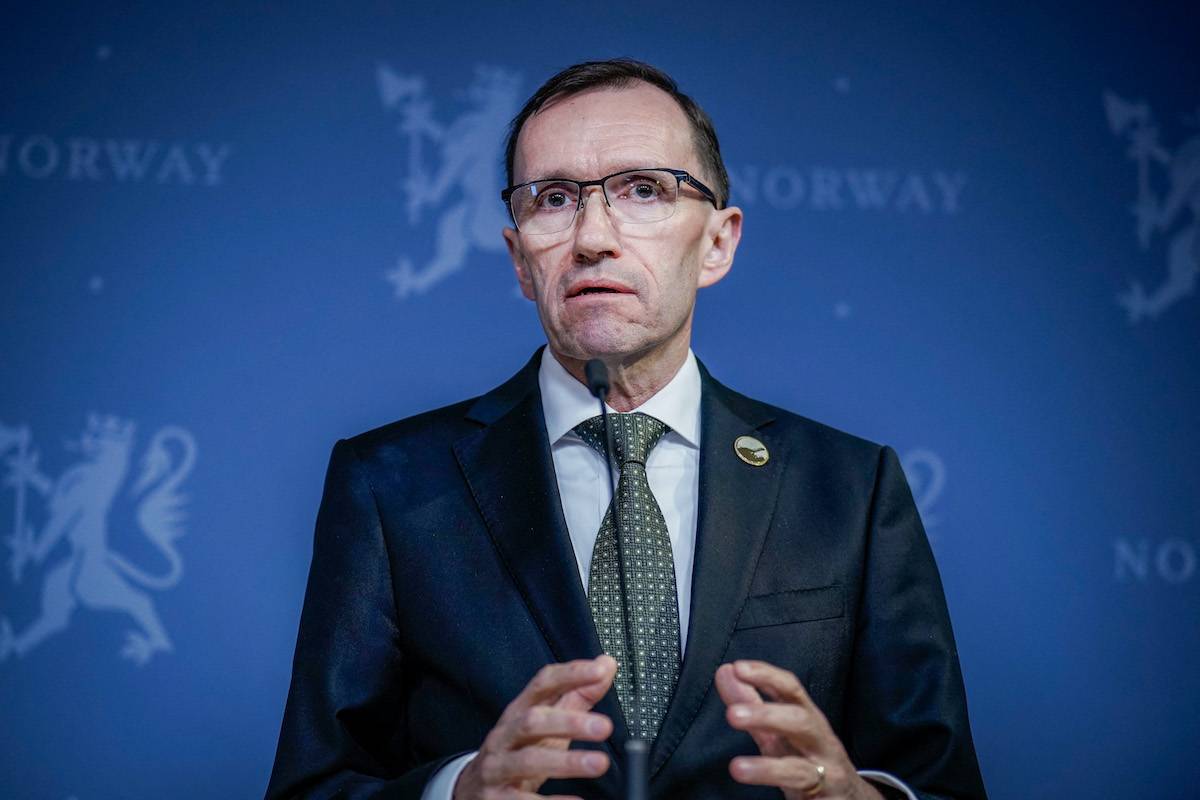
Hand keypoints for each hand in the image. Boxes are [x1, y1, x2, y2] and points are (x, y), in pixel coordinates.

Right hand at [454, 655, 615, 799]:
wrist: (473, 791)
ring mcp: (497, 767)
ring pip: (527, 761)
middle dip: (569, 722)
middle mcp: (504, 736)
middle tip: (605, 726)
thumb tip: (606, 664)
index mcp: (519, 711)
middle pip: (532, 721)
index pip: (542, 683)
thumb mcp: (545, 721)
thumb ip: (577, 694)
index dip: (571, 674)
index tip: (600, 671)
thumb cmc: (518, 750)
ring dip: (565, 762)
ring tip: (598, 764)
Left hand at [716, 660, 883, 799]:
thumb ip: (752, 704)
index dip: (766, 676)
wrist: (849, 798)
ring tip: (737, 768)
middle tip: (733, 715)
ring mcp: (827, 775)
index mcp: (807, 719)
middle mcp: (820, 743)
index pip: (791, 690)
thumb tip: (725, 672)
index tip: (739, 668)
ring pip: (801, 770)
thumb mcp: (778, 731)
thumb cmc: (807, 757)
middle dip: (768, 716)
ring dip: (767, 769)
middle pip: (800, 722)